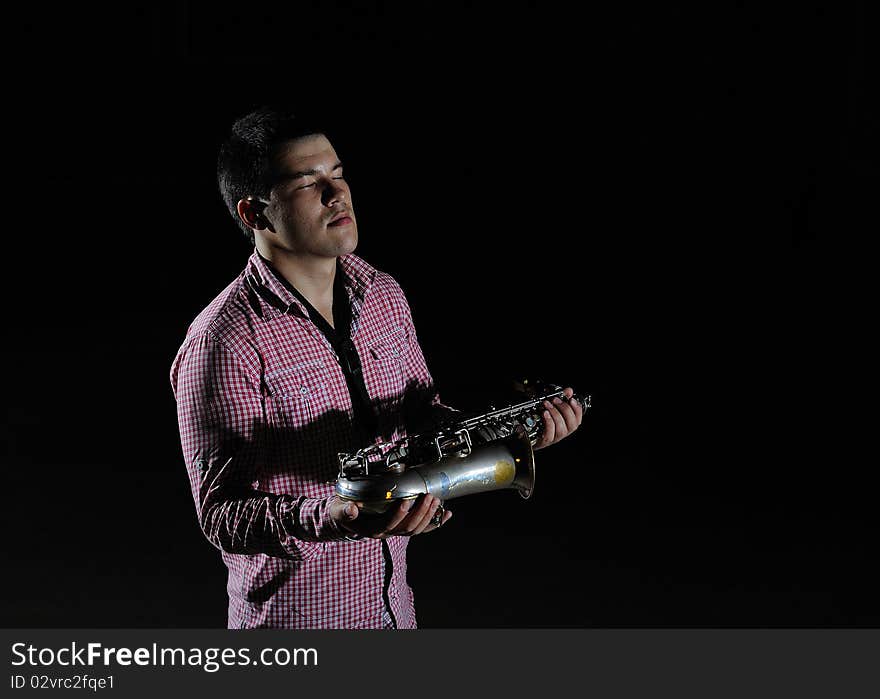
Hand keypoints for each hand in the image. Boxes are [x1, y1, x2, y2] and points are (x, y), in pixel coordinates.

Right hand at [329, 494, 451, 538]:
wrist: (346, 517)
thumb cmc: (343, 511)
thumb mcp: (339, 510)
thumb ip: (344, 511)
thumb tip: (351, 510)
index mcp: (372, 530)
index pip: (388, 525)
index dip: (397, 515)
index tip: (406, 501)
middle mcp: (386, 533)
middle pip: (407, 528)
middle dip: (420, 512)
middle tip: (429, 496)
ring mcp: (396, 531)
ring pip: (416, 529)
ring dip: (429, 516)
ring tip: (436, 501)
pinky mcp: (403, 527)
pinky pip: (422, 529)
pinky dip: (436, 523)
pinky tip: (448, 514)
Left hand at [533, 386, 582, 449]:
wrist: (530, 434)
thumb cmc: (543, 420)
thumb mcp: (553, 407)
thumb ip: (562, 398)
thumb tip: (569, 391)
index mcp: (568, 424)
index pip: (578, 418)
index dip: (577, 409)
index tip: (571, 399)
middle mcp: (564, 432)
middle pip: (572, 424)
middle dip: (565, 409)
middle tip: (555, 400)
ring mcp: (555, 437)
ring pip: (561, 429)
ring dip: (555, 414)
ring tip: (547, 404)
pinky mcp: (545, 440)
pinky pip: (550, 433)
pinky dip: (548, 422)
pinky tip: (545, 414)